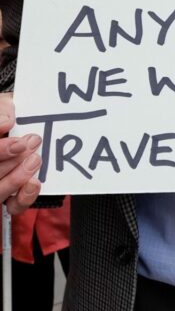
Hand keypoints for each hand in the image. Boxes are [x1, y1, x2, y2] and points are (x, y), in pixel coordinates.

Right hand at [0, 93, 41, 212]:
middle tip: (32, 141)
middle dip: (9, 158)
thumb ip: (2, 110)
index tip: (14, 132)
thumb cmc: (7, 112)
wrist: (18, 119)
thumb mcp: (4, 104)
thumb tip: (6, 122)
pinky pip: (13, 206)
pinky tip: (34, 182)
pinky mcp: (9, 196)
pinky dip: (24, 197)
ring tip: (35, 158)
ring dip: (16, 176)